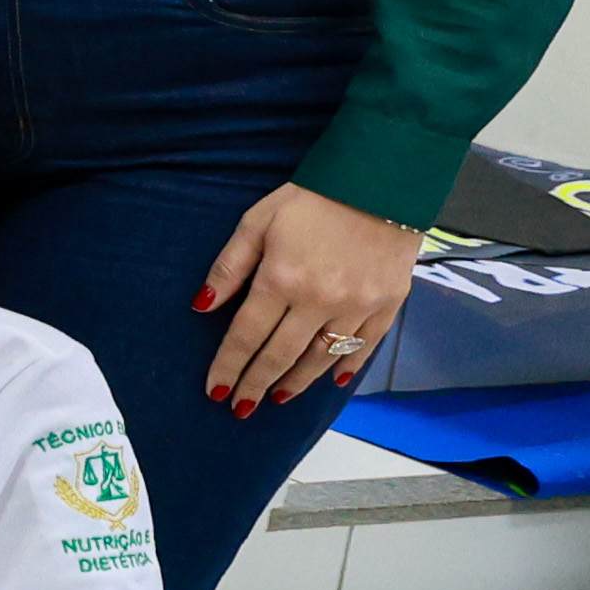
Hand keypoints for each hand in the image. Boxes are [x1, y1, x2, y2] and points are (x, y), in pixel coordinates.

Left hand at [198, 179, 410, 415]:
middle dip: (255, 383)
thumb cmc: (311, 200)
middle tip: (241, 407)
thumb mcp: (256, 222)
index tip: (214, 389)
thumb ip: (229, 267)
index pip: (246, 335)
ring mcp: (357, 306)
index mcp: (280, 279)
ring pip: (320, 358)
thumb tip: (202, 306)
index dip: (228, 366)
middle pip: (280, 355)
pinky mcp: (387, 304)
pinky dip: (346, 366)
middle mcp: (318, 300)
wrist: (380, 182)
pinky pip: (364, 346)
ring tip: (276, 396)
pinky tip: (329, 381)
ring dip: (296, 382)